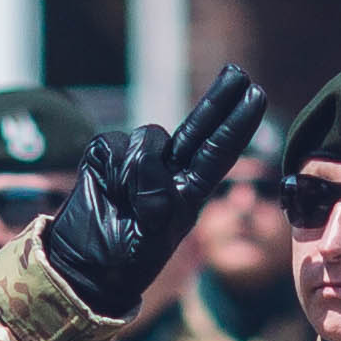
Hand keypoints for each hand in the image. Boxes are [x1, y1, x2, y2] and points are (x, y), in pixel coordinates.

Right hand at [33, 66, 267, 318]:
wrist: (84, 267)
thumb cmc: (125, 261)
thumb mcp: (152, 239)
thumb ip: (158, 203)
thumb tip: (151, 168)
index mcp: (188, 191)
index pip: (218, 151)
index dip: (237, 124)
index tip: (257, 95)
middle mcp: (166, 170)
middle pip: (197, 126)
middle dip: (218, 99)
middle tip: (239, 72)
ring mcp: (135, 160)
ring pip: (149, 138)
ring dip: (139, 171)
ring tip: (125, 203)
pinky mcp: (105, 155)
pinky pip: (114, 145)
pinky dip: (113, 170)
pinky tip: (107, 191)